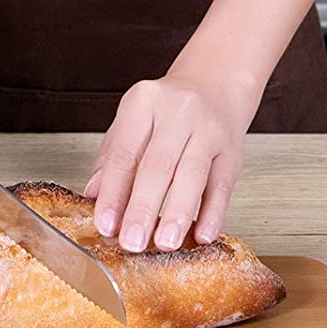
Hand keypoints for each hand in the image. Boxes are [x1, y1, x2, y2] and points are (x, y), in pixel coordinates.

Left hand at [85, 67, 260, 251]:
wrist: (216, 86)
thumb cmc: (168, 111)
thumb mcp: (132, 121)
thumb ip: (111, 157)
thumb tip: (93, 195)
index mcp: (144, 102)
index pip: (124, 153)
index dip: (113, 193)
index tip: (106, 225)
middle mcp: (178, 112)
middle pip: (158, 165)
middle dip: (143, 207)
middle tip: (132, 241)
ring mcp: (209, 130)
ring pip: (193, 175)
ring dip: (178, 213)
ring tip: (165, 242)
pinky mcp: (233, 150)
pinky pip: (222, 185)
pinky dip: (213, 213)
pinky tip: (203, 234)